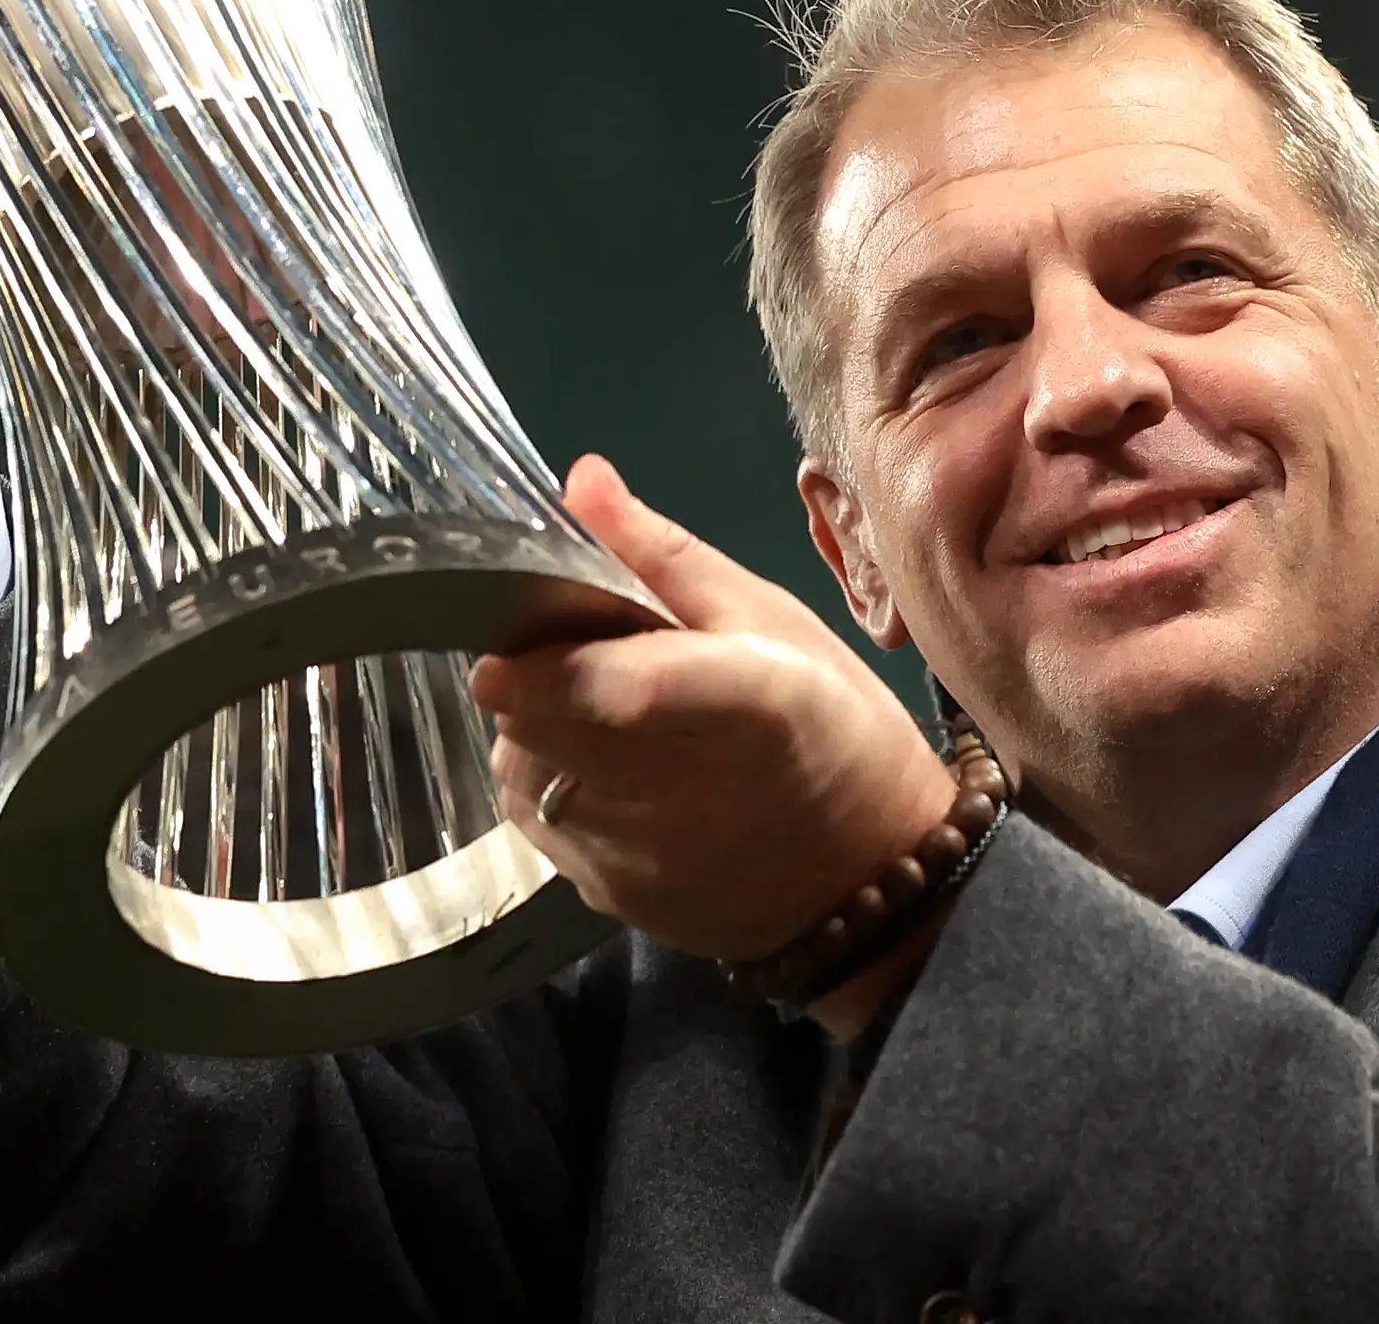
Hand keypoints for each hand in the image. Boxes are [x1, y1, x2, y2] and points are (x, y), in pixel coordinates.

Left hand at [476, 457, 957, 1028]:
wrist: (872, 880)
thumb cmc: (835, 726)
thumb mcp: (773, 621)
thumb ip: (663, 555)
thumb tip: (580, 478)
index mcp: (747, 703)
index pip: (622, 688)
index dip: (550, 664)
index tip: (505, 632)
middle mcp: (685, 793)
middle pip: (542, 726)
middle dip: (531, 679)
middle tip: (564, 654)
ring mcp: (643, 857)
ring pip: (523, 773)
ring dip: (533, 731)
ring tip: (588, 714)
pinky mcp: (616, 900)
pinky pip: (537, 826)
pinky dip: (546, 784)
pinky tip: (598, 771)